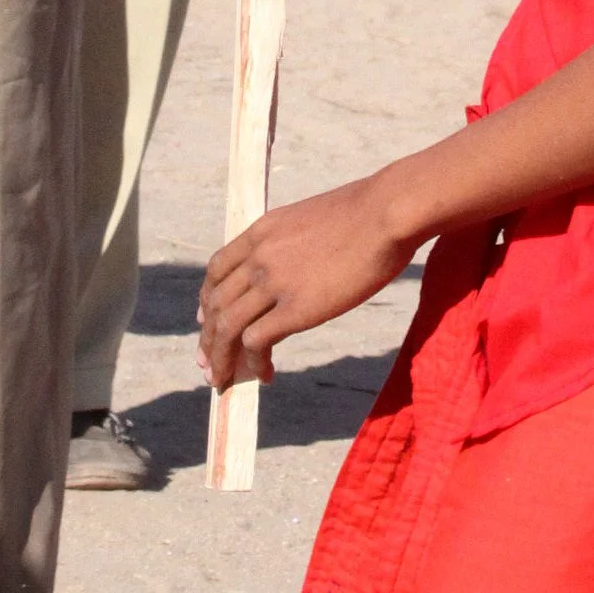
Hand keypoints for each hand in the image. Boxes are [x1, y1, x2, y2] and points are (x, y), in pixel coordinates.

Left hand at [199, 174, 416, 387]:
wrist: (387, 212)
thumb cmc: (365, 212)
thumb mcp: (310, 219)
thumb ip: (292, 242)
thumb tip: (297, 263)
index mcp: (262, 231)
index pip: (217, 269)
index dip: (207, 300)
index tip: (206, 321)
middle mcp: (259, 256)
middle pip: (216, 303)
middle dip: (208, 338)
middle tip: (207, 363)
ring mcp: (274, 282)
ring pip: (228, 327)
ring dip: (221, 358)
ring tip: (223, 380)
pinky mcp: (296, 308)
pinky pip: (257, 342)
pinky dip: (254, 363)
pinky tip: (265, 375)